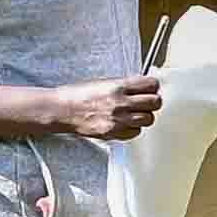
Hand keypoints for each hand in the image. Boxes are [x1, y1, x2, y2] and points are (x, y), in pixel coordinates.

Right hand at [41, 74, 166, 143]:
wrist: (61, 110)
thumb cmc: (78, 95)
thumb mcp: (104, 82)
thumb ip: (125, 85)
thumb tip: (144, 87)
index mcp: (118, 86)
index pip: (151, 84)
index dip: (152, 86)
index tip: (150, 87)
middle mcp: (120, 103)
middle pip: (155, 102)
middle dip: (152, 101)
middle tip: (146, 101)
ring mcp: (118, 120)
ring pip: (148, 119)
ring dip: (144, 115)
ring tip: (134, 113)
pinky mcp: (114, 133)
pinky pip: (136, 132)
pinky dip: (134, 128)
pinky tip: (125, 123)